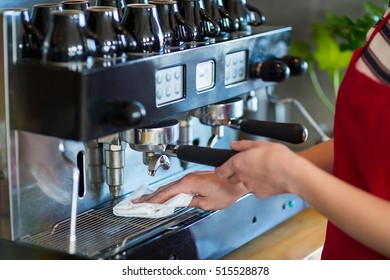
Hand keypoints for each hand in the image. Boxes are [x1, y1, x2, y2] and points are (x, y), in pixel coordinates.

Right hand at [133, 170, 247, 209]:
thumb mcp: (208, 203)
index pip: (166, 193)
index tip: (143, 204)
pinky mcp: (195, 177)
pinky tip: (165, 194)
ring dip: (158, 192)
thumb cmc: (227, 190)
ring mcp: (191, 177)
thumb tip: (180, 203)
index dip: (153, 199)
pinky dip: (168, 190)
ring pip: (170, 185)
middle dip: (151, 195)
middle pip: (165, 187)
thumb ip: (191, 203)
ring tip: (147, 198)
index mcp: (189, 183)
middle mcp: (188, 178)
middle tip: (138, 201)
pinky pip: (177, 184)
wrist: (238, 179)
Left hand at [215, 140, 299, 197]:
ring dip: (248, 178)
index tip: (222, 168)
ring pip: (244, 183)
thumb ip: (243, 145)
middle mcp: (242, 176)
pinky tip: (268, 178)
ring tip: (261, 170)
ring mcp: (250, 186)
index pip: (220, 171)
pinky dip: (259, 185)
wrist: (293, 174)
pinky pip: (255, 189)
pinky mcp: (259, 194)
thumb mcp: (260, 144)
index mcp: (238, 163)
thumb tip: (234, 145)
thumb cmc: (279, 158)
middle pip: (230, 178)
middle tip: (245, 167)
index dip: (220, 169)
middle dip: (234, 173)